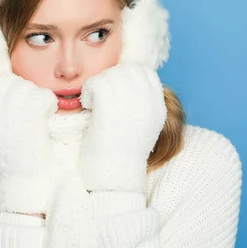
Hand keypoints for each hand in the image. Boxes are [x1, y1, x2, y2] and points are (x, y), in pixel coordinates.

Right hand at [0, 71, 57, 213]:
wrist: (18, 185)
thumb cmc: (7, 163)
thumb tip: (0, 88)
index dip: (4, 84)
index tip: (14, 98)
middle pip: (10, 80)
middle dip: (22, 90)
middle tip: (30, 108)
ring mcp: (11, 113)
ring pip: (28, 86)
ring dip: (36, 97)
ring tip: (38, 115)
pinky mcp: (30, 117)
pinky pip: (43, 95)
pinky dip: (48, 104)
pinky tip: (47, 116)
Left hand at [78, 63, 166, 192]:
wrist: (115, 177)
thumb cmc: (121, 155)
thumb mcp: (140, 126)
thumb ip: (139, 104)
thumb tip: (125, 84)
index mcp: (158, 107)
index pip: (145, 72)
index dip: (126, 77)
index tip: (115, 92)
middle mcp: (148, 101)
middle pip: (127, 70)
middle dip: (111, 79)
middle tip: (101, 99)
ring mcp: (130, 101)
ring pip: (110, 74)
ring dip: (98, 86)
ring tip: (95, 105)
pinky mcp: (110, 104)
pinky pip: (95, 83)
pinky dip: (88, 93)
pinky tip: (89, 109)